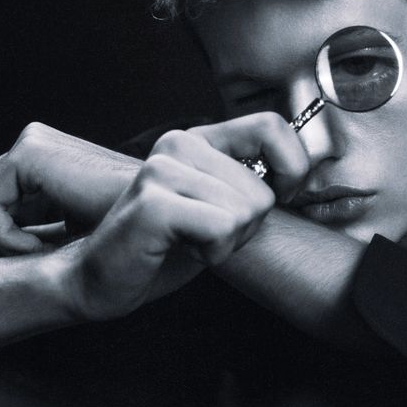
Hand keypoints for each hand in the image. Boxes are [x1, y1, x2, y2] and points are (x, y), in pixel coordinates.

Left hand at [0, 123, 140, 254]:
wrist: (158, 217)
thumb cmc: (124, 232)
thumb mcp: (72, 230)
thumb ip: (40, 228)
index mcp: (52, 155)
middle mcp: (40, 140)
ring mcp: (35, 141)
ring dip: (1, 242)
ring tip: (35, 259)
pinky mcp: (30, 153)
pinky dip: (6, 237)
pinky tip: (40, 249)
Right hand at [65, 113, 309, 320]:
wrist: (102, 279)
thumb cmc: (164, 247)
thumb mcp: (217, 206)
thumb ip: (250, 183)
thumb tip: (304, 173)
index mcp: (199, 140)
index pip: (272, 127)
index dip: (291, 169)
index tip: (277, 198)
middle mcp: (179, 144)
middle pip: (262, 190)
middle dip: (246, 227)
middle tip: (207, 234)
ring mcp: (163, 169)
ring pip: (244, 210)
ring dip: (225, 242)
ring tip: (190, 240)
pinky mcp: (154, 202)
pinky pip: (222, 228)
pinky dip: (212, 252)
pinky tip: (181, 249)